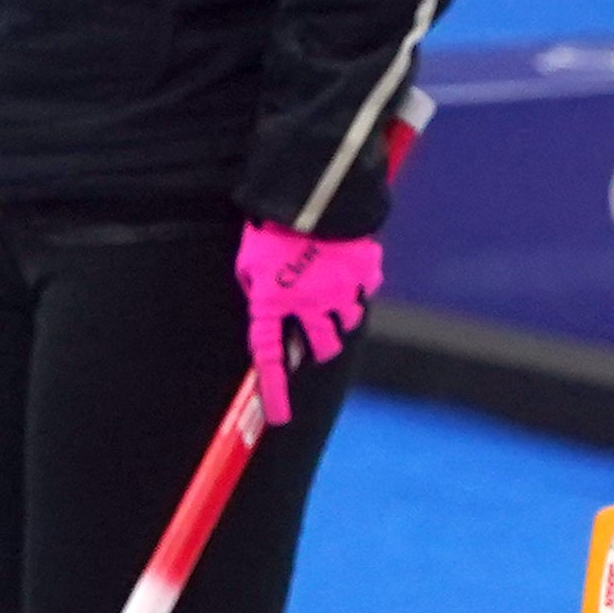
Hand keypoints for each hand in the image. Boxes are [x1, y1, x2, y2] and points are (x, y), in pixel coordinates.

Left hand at [232, 221, 380, 427]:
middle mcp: (308, 306)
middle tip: (315, 335)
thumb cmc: (270, 226)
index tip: (279, 417)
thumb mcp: (248, 259)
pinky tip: (345, 267)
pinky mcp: (363, 273)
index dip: (274, 389)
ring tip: (330, 294)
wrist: (310, 195)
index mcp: (272, 302)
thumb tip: (263, 303)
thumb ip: (254, 287)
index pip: (269, 356)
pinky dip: (356, 285)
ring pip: (347, 324)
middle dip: (319, 347)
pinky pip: (364, 290)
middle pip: (322, 348)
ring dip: (339, 317)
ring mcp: (340, 292)